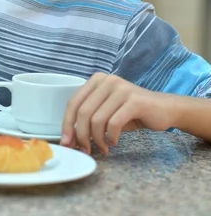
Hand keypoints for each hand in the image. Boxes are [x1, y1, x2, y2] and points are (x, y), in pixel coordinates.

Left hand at [61, 73, 175, 154]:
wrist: (164, 109)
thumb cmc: (132, 112)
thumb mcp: (107, 111)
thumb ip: (89, 118)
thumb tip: (70, 139)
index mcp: (97, 80)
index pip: (73, 102)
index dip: (67, 124)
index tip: (66, 143)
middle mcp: (107, 80)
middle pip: (83, 112)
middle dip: (81, 136)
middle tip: (86, 150)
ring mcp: (121, 88)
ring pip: (97, 120)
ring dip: (98, 140)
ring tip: (103, 148)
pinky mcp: (134, 100)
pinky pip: (114, 123)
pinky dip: (111, 137)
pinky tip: (114, 142)